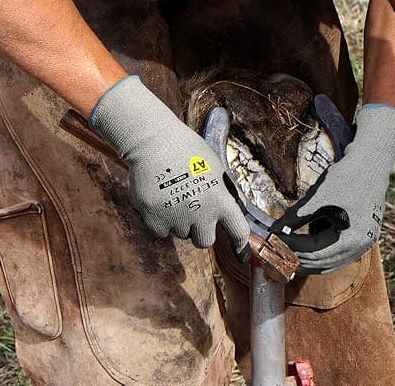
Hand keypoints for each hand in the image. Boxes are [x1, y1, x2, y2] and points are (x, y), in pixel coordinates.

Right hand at [90, 76, 249, 257]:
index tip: (240, 252)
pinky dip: (159, 220)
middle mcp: (201, 213)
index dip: (240, 244)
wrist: (153, 142)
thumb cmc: (187, 150)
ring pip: (180, 234)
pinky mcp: (155, 219)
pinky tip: (159, 199)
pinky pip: (160, 232)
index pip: (238, 231)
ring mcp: (177, 217)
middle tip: (192, 212)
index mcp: (221, 200)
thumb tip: (235, 208)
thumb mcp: (216, 168)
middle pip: (205, 241)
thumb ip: (225, 192)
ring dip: (178, 221)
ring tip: (173, 194)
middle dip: (200, 231)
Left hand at [273, 104, 394, 273]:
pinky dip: (320, 247)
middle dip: (298, 257)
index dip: (292, 247)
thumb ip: (297, 216)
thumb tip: (275, 230)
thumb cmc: (349, 176)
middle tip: (276, 250)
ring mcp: (364, 243)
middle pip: (323, 263)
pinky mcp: (361, 236)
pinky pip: (337, 251)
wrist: (372, 161)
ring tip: (288, 246)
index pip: (316, 252)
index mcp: (354, 238)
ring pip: (330, 260)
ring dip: (308, 255)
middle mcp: (362, 246)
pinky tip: (306, 238)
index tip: (274, 240)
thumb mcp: (320, 196)